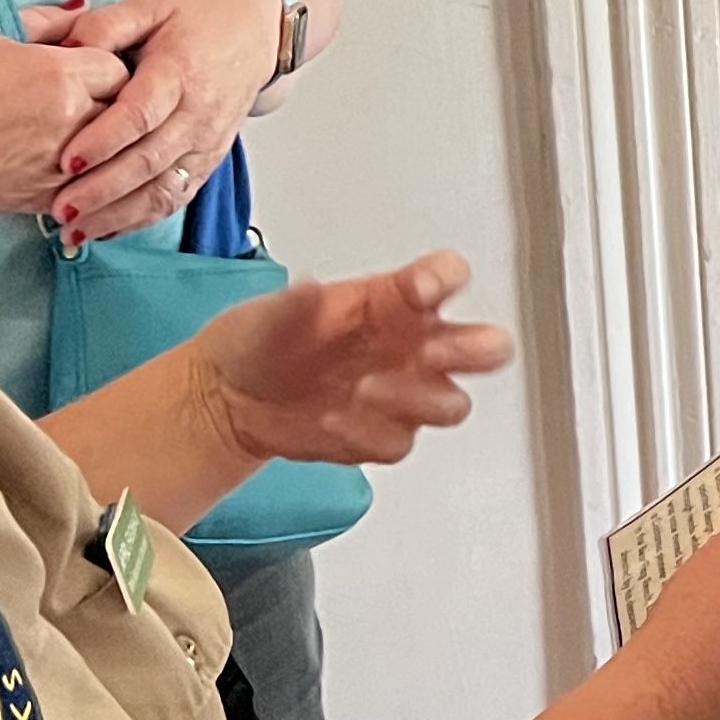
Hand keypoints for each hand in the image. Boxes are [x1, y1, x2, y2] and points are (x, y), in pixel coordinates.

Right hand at [0, 15, 131, 214]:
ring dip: (100, 145)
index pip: (119, 68)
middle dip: (114, 104)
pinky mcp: (35, 198)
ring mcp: (53, 165)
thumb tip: (82, 11)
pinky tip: (60, 163)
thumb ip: (43, 22)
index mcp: (58, 74)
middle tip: (91, 101)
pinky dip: (81, 177)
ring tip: (76, 133)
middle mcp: (66, 121)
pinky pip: (84, 188)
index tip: (91, 67)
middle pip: (124, 113)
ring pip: (109, 156)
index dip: (108, 65)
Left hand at [41, 0, 294, 245]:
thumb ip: (104, 25)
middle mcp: (197, 114)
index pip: (141, 114)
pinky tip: (104, 231)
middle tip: (60, 208)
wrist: (253, 38)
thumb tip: (65, 49)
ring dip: (118, 214)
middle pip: (149, 160)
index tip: (66, 159)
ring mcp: (206, 143)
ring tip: (75, 230)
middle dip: (102, 190)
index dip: (104, 139)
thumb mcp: (148, 7)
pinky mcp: (207, 162)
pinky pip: (175, 198)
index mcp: (179, 71)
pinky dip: (139, 219)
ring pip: (163, 189)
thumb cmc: (192, 24)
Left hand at [192, 252, 513, 472]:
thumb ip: (295, 305)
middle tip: (429, 350)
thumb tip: (310, 292)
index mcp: (395, 302)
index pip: (448, 277)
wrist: (233, 399)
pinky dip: (369, 435)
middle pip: (486, 347)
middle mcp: (412, 347)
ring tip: (365, 390)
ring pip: (453, 404)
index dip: (446, 279)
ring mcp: (404, 394)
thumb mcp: (271, 313)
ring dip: (417, 399)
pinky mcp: (384, 434)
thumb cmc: (265, 342)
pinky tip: (334, 421)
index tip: (422, 288)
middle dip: (471, 349)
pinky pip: (400, 442)